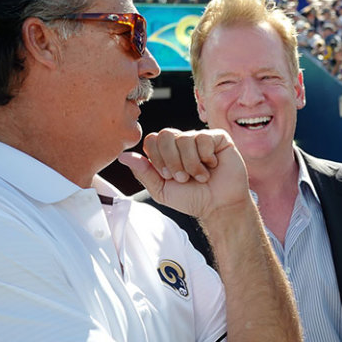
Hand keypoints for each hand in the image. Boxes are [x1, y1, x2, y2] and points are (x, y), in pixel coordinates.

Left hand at [119, 128, 249, 219]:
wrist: (219, 206)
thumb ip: (143, 172)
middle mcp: (182, 142)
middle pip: (165, 135)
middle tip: (183, 178)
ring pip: (185, 139)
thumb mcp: (162, 190)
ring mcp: (200, 138)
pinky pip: (204, 138)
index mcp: (167, 151)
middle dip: (172, 161)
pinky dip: (206, 157)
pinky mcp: (218, 138)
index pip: (152, 140)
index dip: (157, 158)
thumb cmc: (193, 199)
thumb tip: (123, 156)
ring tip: (200, 176)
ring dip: (191, 164)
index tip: (167, 176)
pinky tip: (212, 166)